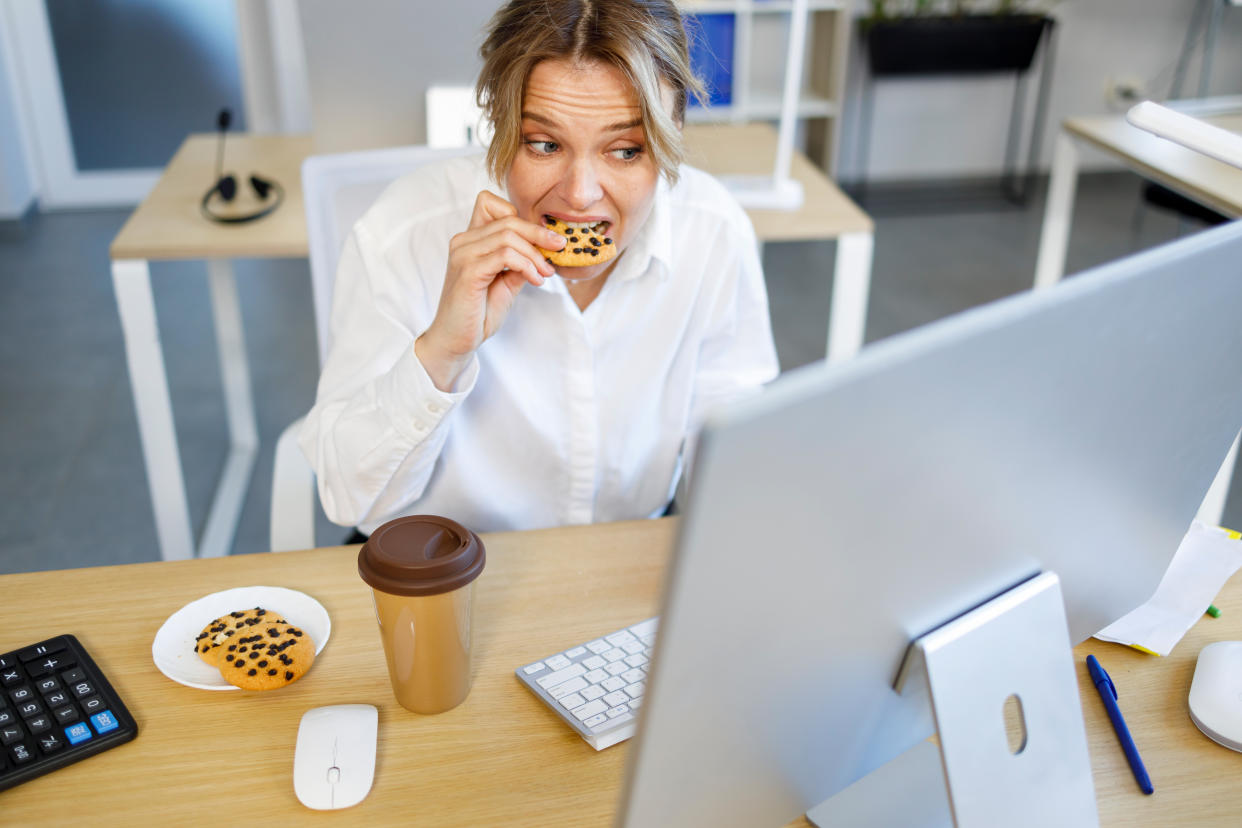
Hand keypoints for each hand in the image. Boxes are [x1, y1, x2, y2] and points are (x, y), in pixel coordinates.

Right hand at [415, 191, 564, 390]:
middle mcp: (463, 241)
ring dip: (535, 254)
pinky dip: (526, 266)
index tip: (541, 239)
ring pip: (509, 236)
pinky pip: (505, 256)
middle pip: (508, 219)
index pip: (489, 203)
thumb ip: (521, 262)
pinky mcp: (468, 271)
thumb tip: (546, 249)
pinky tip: (535, 280)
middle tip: (559, 249)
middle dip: (539, 234)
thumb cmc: (478, 312)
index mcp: (470, 239)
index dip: (519, 216)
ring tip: (545, 273)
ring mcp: (463, 254)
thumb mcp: (507, 282)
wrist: (457, 339)